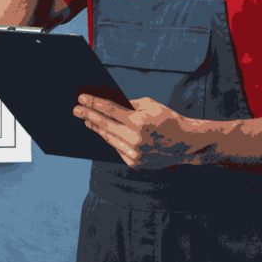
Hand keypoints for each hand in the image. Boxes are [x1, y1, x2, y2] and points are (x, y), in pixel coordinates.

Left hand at [73, 95, 199, 167]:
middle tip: (75, 109)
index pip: (110, 111)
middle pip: (104, 125)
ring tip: (86, 120)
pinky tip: (101, 132)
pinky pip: (116, 148)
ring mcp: (134, 154)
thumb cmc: (167, 119)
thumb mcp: (150, 105)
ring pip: (108, 138)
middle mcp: (135, 139)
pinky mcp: (134, 163)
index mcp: (139, 122)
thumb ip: (128, 104)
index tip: (81, 98)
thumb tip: (107, 104)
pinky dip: (110, 139)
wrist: (186, 143)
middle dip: (88, 115)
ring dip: (96, 128)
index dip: (93, 103)